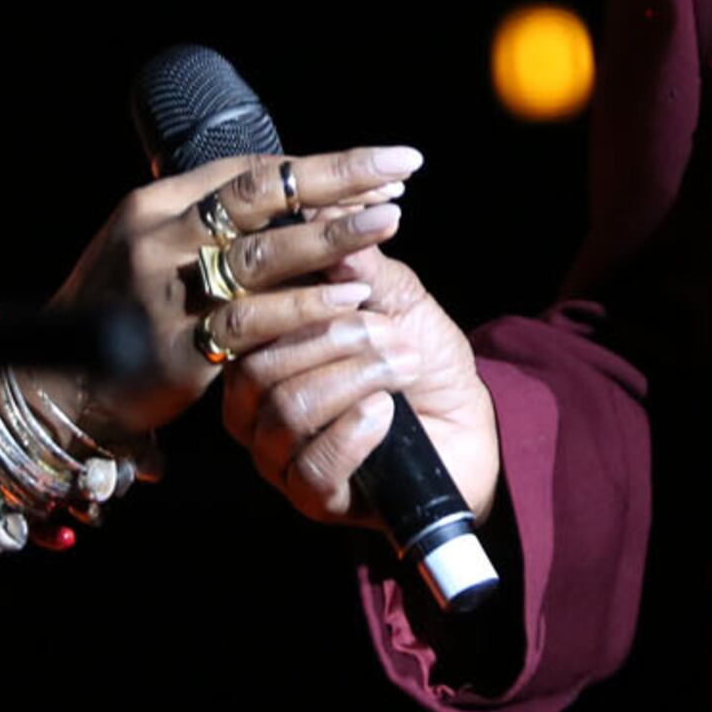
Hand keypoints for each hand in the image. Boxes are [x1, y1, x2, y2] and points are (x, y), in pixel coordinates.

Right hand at [48, 145, 424, 454]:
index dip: (317, 169)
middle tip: (401, 170)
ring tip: (391, 221)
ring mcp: (164, 293)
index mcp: (154, 207)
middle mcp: (157, 239)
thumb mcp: (154, 254)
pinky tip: (354, 296)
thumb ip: (212, 228)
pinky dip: (305, 306)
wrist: (55, 391)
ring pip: (261, 252)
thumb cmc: (118, 317)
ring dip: (331, 235)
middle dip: (336, 179)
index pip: (248, 173)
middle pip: (258, 196)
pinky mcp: (177, 350)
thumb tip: (297, 199)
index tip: (380, 168)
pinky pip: (252, 322)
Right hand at [217, 241, 499, 532]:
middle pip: (256, 370)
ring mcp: (278, 455)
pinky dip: (354, 431)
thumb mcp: (396, 301)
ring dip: (354, 378)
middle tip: (389, 329)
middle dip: (330, 340)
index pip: (241, 324)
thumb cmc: (419, 356)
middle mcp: (253, 406)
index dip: (286, 297)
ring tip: (403, 363)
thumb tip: (323, 214)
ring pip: (285, 412)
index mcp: (260, 352)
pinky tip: (386, 411)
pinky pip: (312, 466)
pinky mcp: (312, 497)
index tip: (345, 278)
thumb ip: (360, 268)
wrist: (470, 423)